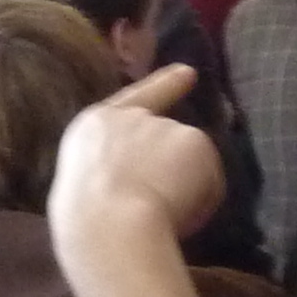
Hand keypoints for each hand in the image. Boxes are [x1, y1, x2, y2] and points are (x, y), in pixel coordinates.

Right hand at [52, 67, 224, 247]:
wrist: (109, 223)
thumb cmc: (87, 221)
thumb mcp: (87, 185)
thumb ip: (115, 169)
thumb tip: (147, 182)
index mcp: (93, 127)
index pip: (135, 97)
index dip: (164, 85)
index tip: (189, 72)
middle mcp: (131, 118)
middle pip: (165, 134)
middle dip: (174, 156)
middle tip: (172, 192)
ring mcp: (165, 125)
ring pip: (188, 163)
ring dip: (185, 186)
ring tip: (164, 218)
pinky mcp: (194, 140)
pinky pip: (209, 181)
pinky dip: (203, 200)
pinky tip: (182, 217)